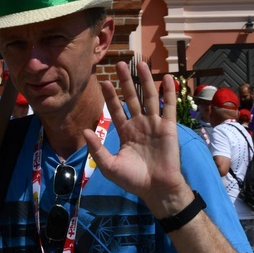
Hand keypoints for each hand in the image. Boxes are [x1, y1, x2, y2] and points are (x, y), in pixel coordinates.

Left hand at [84, 61, 188, 217]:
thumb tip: (85, 131)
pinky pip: (168, 106)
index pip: (116, 109)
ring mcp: (154, 124)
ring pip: (149, 97)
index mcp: (126, 132)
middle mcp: (139, 125)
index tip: (105, 81)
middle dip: (126, 81)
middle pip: (132, 97)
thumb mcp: (109, 166)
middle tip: (120, 64)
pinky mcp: (168, 127)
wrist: (156, 188)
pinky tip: (166, 78)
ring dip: (146, 80)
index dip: (111, 96)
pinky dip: (168, 92)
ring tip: (141, 63)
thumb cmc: (133, 180)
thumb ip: (97, 149)